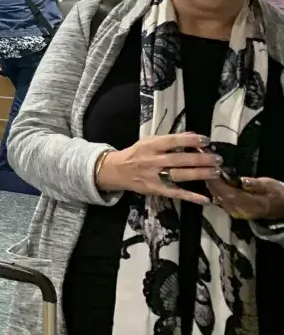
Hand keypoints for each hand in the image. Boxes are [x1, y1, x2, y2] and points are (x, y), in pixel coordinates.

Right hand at [96, 133, 217, 204]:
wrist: (118, 171)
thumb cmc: (136, 153)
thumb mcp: (149, 141)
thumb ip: (170, 139)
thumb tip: (193, 135)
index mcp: (151, 146)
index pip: (172, 141)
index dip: (190, 140)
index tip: (206, 140)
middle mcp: (153, 161)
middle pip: (180, 160)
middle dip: (201, 159)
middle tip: (217, 158)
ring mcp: (155, 177)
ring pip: (180, 175)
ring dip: (199, 174)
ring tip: (215, 172)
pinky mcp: (157, 190)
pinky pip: (176, 194)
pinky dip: (191, 197)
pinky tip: (205, 199)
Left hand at [207, 175, 283, 220]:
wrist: (280, 206)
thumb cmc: (276, 193)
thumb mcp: (269, 185)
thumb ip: (255, 184)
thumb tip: (242, 181)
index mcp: (249, 204)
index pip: (229, 193)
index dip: (219, 182)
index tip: (212, 170)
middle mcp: (239, 210)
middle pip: (220, 196)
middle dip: (211, 182)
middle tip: (205, 168)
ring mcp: (235, 212)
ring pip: (218, 198)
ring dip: (211, 186)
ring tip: (206, 172)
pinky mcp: (233, 211)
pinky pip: (220, 200)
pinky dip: (215, 190)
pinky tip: (212, 182)